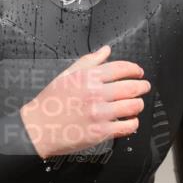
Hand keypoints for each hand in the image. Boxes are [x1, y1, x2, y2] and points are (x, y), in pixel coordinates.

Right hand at [20, 44, 149, 157]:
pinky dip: (133, 123)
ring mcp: (100, 113)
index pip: (120, 68)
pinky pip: (127, 126)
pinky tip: (129, 121)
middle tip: (144, 87)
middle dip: (142, 86)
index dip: (134, 69)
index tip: (138, 72)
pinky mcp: (101, 131)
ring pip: (133, 106)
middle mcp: (96, 93)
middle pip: (131, 87)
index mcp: (88, 77)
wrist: (38, 127)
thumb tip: (106, 50)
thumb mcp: (66, 75)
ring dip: (138, 104)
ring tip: (136, 105)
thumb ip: (89, 61)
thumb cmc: (50, 102)